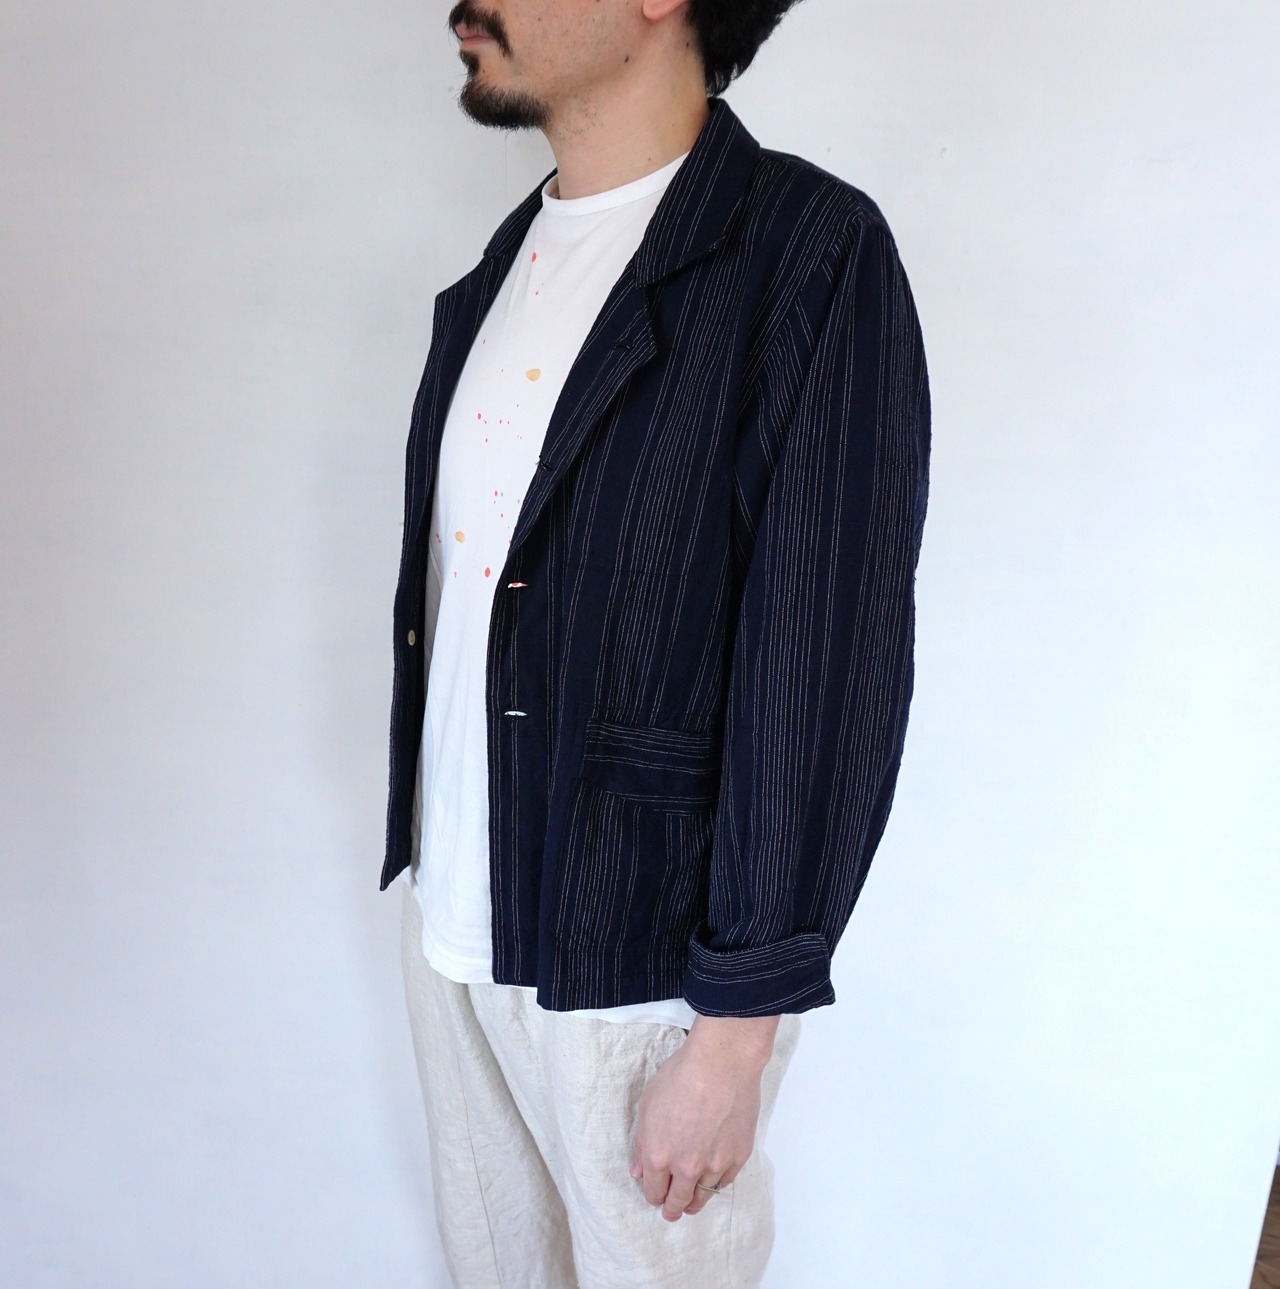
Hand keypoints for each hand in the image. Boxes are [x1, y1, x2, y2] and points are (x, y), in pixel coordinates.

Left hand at [629, 1014, 780, 1220]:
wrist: (722, 1063)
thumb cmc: (681, 1075)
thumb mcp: (648, 1104)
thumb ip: (641, 1142)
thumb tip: (638, 1170)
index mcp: (658, 1155)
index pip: (652, 1190)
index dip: (652, 1195)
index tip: (655, 1197)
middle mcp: (685, 1166)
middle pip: (677, 1200)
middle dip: (671, 1208)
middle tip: (671, 1213)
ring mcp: (714, 1164)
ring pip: (702, 1196)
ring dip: (694, 1202)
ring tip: (691, 1205)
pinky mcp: (737, 1157)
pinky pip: (724, 1182)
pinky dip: (716, 1184)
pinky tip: (712, 1183)